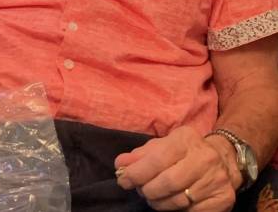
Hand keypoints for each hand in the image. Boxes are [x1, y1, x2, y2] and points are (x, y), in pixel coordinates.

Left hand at [115, 126, 240, 210]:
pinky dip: (176, 211)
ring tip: (153, 198)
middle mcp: (204, 158)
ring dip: (159, 203)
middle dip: (148, 190)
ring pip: (179, 201)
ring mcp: (216, 180)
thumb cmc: (186, 151)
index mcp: (186, 139)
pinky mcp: (224, 199)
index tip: (123, 180)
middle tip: (141, 191)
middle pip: (167, 182)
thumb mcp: (163, 145)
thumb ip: (140, 155)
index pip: (157, 159)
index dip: (137, 173)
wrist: (223, 159)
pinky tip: (171, 203)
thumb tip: (120, 164)